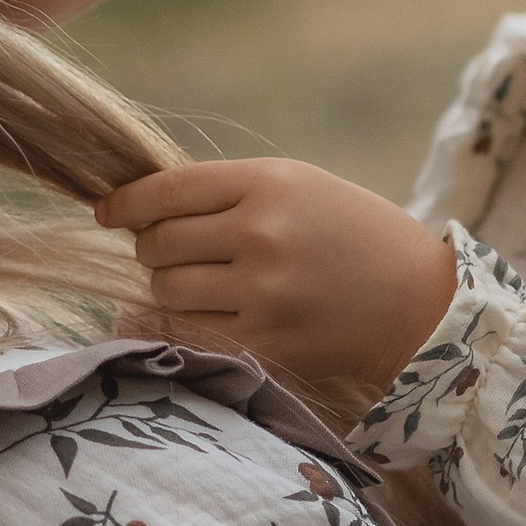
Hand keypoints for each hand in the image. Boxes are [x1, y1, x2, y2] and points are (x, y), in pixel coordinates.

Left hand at [97, 159, 458, 396]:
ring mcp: (263, 292)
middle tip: (170, 253)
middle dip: (152, 248)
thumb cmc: (352, 236)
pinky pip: (186, 333)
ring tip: (194, 284)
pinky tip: (169, 317)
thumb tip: (141, 209)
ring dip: (165, 287)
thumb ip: (227, 192)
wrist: (418, 303)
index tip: (107, 211)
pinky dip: (169, 325)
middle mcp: (263, 234)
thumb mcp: (299, 187)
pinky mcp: (266, 343)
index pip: (168, 189)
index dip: (126, 202)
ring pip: (166, 288)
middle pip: (159, 242)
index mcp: (270, 182)